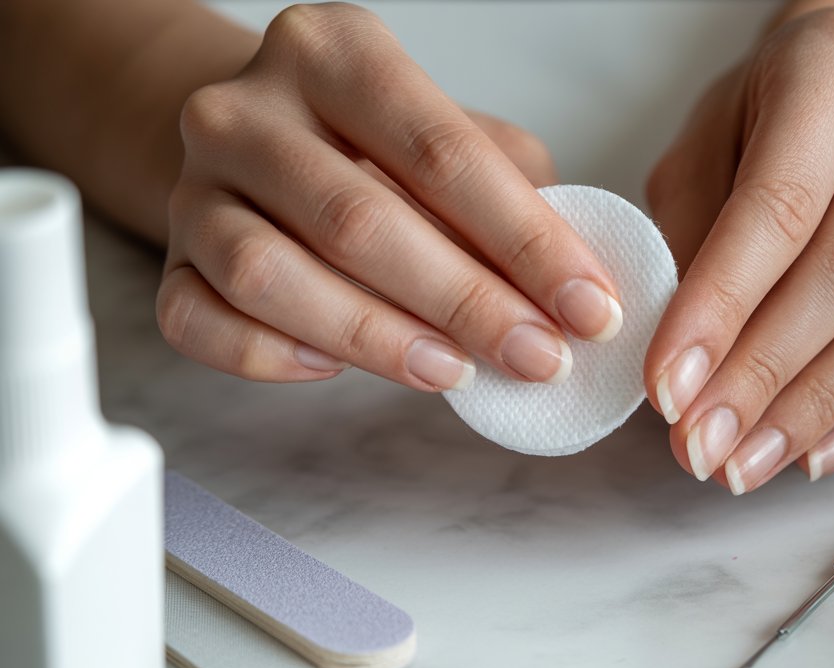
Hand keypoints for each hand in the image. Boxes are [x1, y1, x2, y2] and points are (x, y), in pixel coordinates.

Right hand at [158, 2, 623, 391]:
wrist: (257, 139)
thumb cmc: (377, 147)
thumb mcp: (455, 138)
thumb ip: (512, 197)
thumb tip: (574, 292)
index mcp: (335, 52)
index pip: (442, 153)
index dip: (527, 242)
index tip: (590, 308)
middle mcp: (248, 108)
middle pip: (360, 219)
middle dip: (467, 302)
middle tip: (539, 358)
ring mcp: (194, 184)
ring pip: (270, 274)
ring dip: (375, 338)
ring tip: (456, 372)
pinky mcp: (167, 257)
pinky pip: (201, 321)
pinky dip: (272, 356)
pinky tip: (336, 370)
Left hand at [645, 6, 833, 492]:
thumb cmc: (777, 111)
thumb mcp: (707, 137)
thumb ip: (687, 233)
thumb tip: (683, 362)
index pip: (780, 206)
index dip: (721, 308)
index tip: (669, 389)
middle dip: (764, 377)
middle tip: (702, 446)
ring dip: (818, 410)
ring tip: (749, 461)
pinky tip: (818, 449)